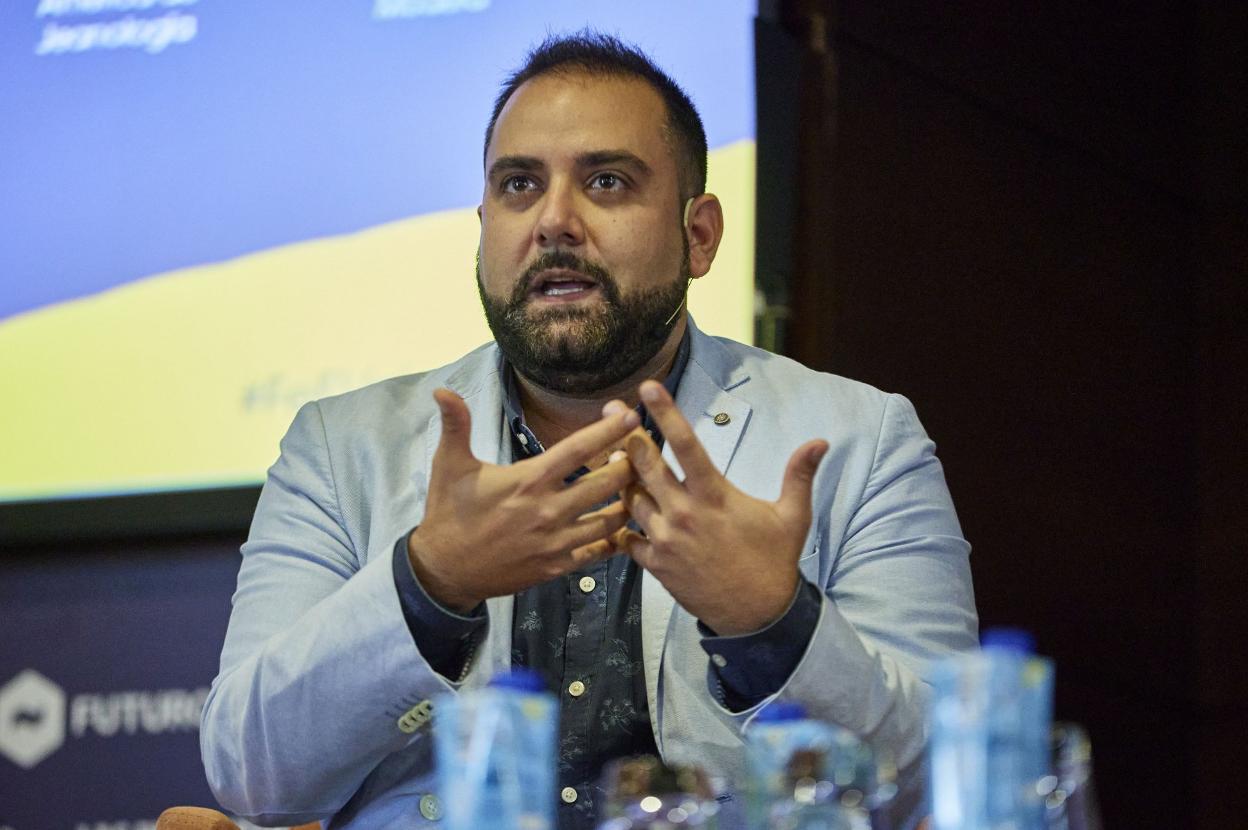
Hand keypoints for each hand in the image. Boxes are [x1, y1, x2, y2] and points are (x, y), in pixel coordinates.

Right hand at [407, 388, 640, 611]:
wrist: (444, 570)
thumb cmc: (449, 512)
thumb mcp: (449, 465)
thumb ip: (455, 425)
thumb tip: (443, 390)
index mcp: (529, 480)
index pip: (579, 449)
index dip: (609, 431)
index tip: (632, 415)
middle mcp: (549, 510)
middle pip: (609, 483)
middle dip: (630, 462)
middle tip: (637, 450)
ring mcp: (557, 542)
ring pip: (613, 519)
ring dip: (629, 499)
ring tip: (635, 483)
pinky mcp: (558, 567)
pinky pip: (600, 551)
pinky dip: (616, 536)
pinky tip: (622, 524)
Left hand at [615, 381, 828, 634]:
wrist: (756, 615)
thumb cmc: (774, 561)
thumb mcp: (792, 516)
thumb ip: (799, 475)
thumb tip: (820, 441)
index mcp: (715, 496)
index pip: (686, 445)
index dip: (666, 413)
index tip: (649, 387)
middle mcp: (684, 513)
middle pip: (645, 464)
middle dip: (626, 432)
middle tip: (612, 408)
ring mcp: (665, 540)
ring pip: (630, 497)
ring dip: (621, 476)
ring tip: (610, 454)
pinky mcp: (655, 564)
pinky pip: (627, 536)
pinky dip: (622, 521)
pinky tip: (617, 508)